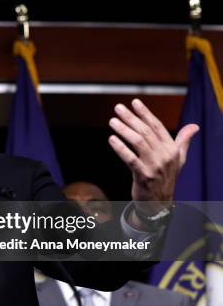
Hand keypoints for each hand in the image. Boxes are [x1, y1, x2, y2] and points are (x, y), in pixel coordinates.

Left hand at [108, 98, 198, 215]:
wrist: (160, 202)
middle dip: (131, 118)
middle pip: (146, 132)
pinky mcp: (143, 176)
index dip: (145, 113)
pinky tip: (111, 139)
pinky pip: (130, 159)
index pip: (157, 127)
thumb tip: (194, 127)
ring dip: (124, 130)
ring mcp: (154, 166)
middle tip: (118, 108)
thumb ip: (183, 142)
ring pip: (137, 142)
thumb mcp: (179, 160)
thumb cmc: (166, 178)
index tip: (134, 102)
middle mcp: (165, 156)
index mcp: (172, 149)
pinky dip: (120, 148)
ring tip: (112, 121)